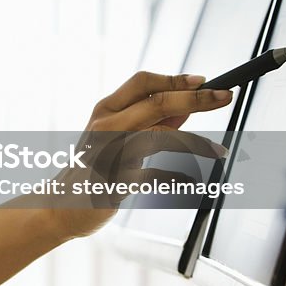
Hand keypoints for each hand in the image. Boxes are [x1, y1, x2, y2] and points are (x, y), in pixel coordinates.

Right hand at [55, 71, 231, 235]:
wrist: (61, 205)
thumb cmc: (93, 168)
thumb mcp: (114, 137)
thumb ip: (149, 121)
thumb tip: (187, 108)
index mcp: (105, 110)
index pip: (143, 82)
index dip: (176, 79)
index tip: (205, 81)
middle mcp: (106, 126)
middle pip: (157, 103)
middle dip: (197, 99)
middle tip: (225, 97)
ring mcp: (110, 154)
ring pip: (161, 137)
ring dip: (196, 142)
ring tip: (220, 150)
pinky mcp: (116, 182)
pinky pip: (158, 176)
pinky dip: (180, 178)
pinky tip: (193, 182)